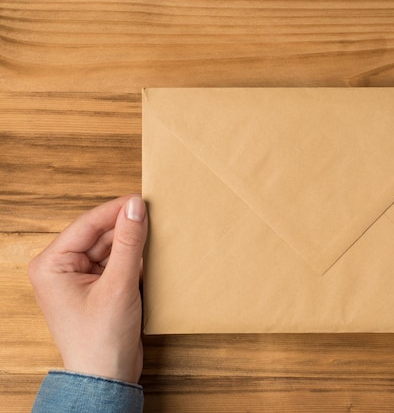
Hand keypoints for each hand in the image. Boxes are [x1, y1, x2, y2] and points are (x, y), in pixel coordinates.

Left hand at [28, 195, 146, 382]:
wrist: (107, 378)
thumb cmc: (101, 339)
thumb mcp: (119, 285)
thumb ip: (129, 243)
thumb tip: (136, 207)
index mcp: (52, 264)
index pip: (87, 224)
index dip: (116, 210)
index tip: (143, 199)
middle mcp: (61, 268)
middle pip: (99, 235)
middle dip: (127, 228)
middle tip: (156, 216)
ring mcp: (79, 279)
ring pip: (111, 248)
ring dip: (133, 244)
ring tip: (158, 235)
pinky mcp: (97, 288)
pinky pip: (117, 263)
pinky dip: (134, 259)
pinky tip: (153, 255)